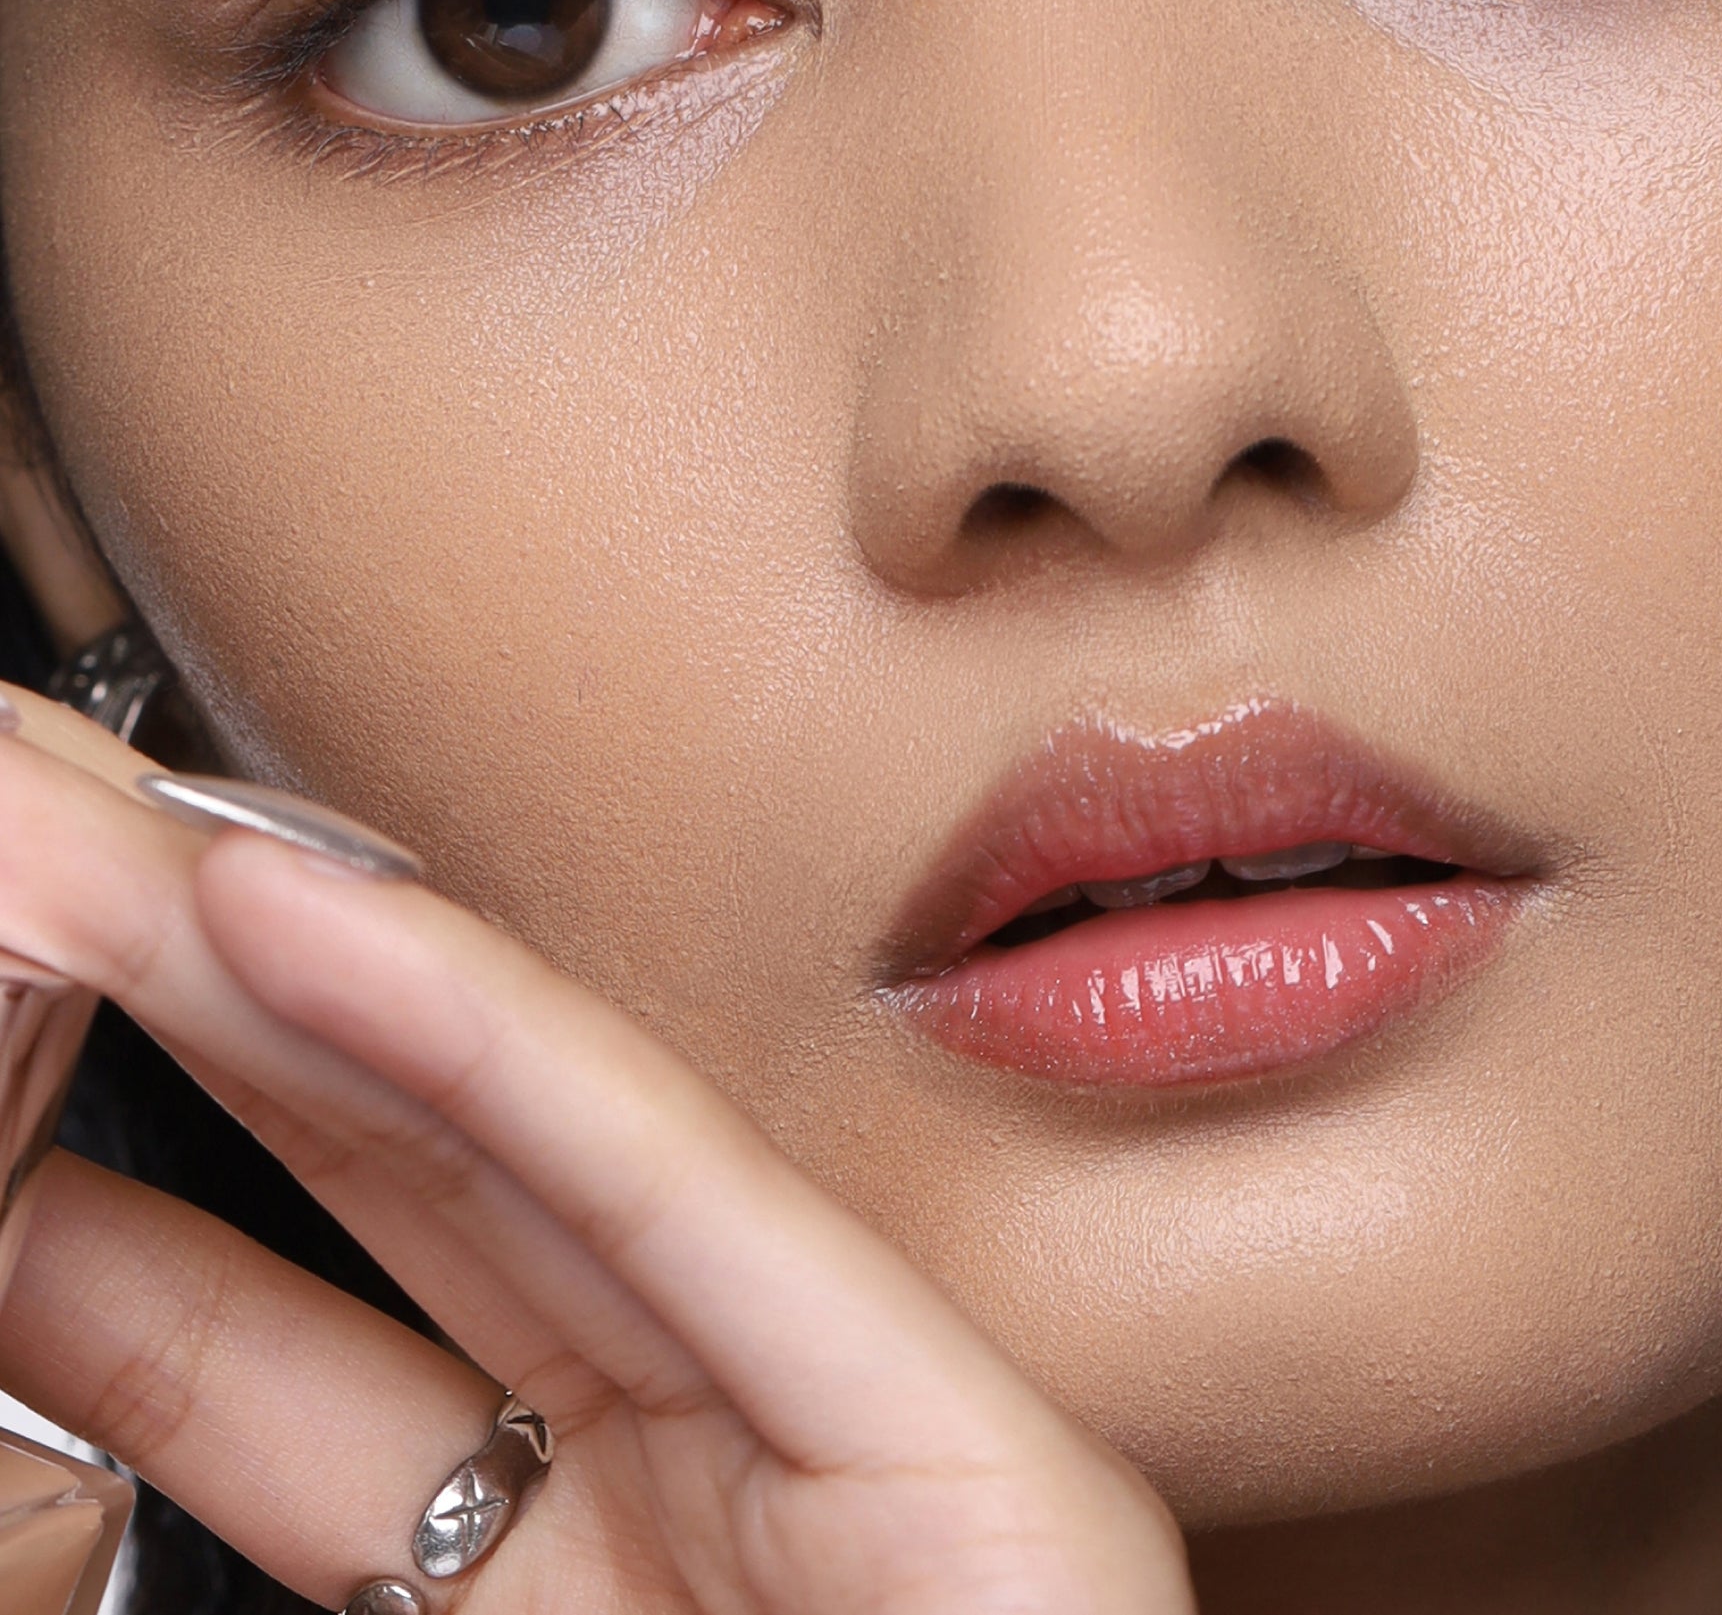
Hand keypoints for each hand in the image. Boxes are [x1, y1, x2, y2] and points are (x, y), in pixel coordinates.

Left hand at [0, 687, 1192, 1614]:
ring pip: (526, 1159)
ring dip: (297, 984)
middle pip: (413, 1213)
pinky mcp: (965, 1444)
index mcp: (581, 1606)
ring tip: (91, 845)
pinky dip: (484, 1043)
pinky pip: (674, 1208)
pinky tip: (294, 924)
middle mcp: (707, 1504)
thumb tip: (33, 1492)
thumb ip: (279, 1541)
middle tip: (25, 860)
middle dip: (208, 1028)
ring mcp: (839, 1456)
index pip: (317, 1356)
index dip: (122, 1214)